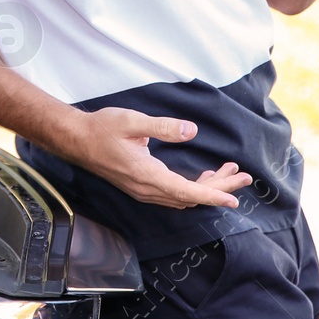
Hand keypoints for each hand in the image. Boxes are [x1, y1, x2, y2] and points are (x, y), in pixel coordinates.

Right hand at [58, 106, 252, 208]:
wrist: (76, 140)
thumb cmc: (101, 128)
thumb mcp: (132, 121)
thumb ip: (163, 127)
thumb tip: (192, 131)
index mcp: (147, 175)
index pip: (188, 191)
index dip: (214, 194)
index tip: (235, 197)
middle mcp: (147, 189)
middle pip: (191, 196)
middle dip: (219, 187)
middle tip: (243, 176)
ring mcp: (143, 191)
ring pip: (183, 197)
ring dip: (207, 187)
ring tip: (228, 171)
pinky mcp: (140, 187)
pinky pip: (173, 194)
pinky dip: (192, 188)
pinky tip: (201, 176)